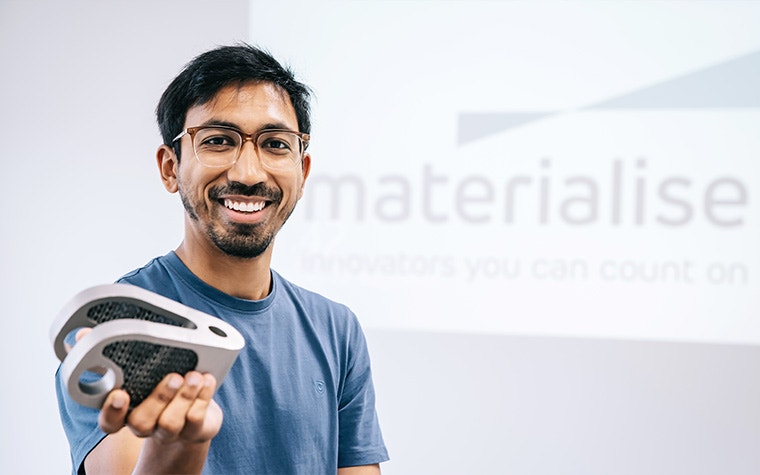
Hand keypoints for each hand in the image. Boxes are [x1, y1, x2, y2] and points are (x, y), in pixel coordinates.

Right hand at [73, 327, 222, 443]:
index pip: (108, 421)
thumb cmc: (160, 383)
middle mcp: (145, 424)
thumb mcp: (137, 368)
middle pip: (141, 422)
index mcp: (126, 411)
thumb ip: (112, 353)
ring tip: (195, 376)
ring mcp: (169, 431)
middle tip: (174, 376)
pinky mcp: (194, 430)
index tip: (120, 394)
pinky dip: (203, 398)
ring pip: (170, 423)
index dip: (111, 411)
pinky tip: (207, 380)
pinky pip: (196, 419)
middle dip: (158, 398)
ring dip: (183, 398)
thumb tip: (81, 334)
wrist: (195, 414)